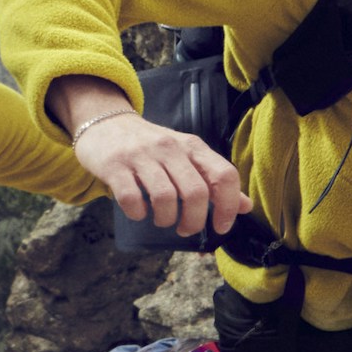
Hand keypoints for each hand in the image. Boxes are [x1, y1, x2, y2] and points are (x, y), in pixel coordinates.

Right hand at [61, 82, 246, 238]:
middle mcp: (170, 149)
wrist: (105, 122)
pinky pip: (132, 198)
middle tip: (186, 229)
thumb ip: (214, 179)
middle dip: (194, 221)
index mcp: (193, 147)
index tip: (221, 226)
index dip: (228, 206)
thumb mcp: (186, 156)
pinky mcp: (115, 166)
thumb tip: (246, 206)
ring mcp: (141, 156)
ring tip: (162, 220)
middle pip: (196, 193)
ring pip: (165, 197)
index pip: (224, 175)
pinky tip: (139, 212)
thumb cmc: (151, 147)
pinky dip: (138, 213)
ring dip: (166, 219)